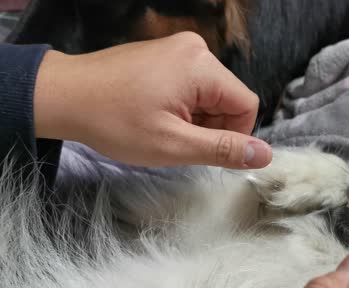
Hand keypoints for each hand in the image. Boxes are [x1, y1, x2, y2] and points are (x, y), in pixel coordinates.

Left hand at [33, 32, 271, 168]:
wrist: (62, 95)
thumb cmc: (114, 122)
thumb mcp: (173, 145)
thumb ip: (223, 149)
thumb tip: (265, 155)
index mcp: (202, 66)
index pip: (247, 105)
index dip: (234, 134)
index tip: (202, 149)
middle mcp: (195, 49)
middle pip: (228, 98)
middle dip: (210, 126)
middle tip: (175, 140)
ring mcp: (178, 48)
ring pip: (210, 94)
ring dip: (195, 118)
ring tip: (161, 127)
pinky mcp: (165, 54)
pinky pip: (192, 85)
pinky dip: (182, 106)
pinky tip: (155, 115)